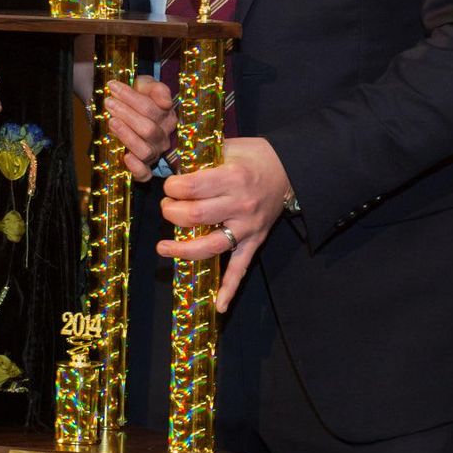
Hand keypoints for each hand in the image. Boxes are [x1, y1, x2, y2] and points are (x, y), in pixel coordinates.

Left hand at [106, 76, 175, 181]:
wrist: (119, 108)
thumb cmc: (136, 96)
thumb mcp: (145, 85)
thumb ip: (156, 89)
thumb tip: (166, 102)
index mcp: (167, 116)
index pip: (152, 109)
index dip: (131, 97)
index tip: (113, 87)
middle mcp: (163, 137)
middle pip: (148, 129)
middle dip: (126, 114)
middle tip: (109, 103)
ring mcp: (154, 153)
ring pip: (144, 150)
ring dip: (126, 135)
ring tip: (112, 121)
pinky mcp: (144, 169)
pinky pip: (144, 174)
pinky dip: (135, 168)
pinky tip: (125, 156)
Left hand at [157, 136, 289, 310]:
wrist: (289, 169)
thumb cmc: (254, 155)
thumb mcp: (228, 146)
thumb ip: (199, 156)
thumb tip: (168, 160)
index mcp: (232, 177)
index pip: (191, 188)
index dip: (172, 188)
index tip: (169, 186)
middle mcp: (240, 204)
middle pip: (195, 216)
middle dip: (172, 213)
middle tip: (167, 207)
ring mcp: (247, 227)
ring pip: (211, 245)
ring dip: (183, 250)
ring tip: (163, 248)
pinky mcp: (254, 241)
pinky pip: (241, 267)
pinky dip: (230, 288)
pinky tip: (219, 306)